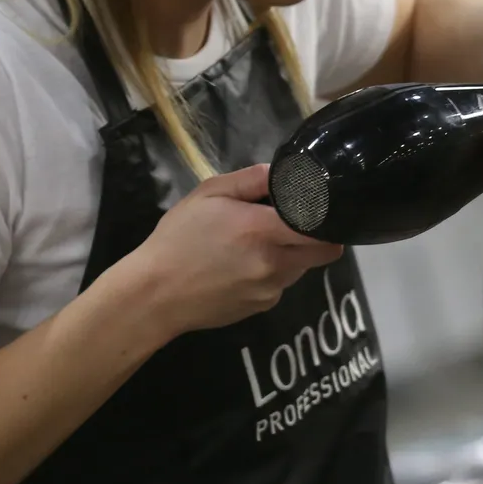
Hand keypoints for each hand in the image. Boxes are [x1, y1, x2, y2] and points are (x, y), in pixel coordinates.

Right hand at [121, 165, 342, 337]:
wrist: (154, 294)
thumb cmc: (178, 238)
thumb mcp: (208, 194)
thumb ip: (250, 180)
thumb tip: (282, 175)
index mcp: (263, 231)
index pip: (323, 231)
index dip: (328, 219)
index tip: (319, 210)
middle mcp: (274, 264)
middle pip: (323, 254)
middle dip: (317, 238)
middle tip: (293, 225)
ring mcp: (270, 291)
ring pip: (300, 270)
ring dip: (291, 256)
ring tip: (255, 246)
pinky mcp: (260, 308)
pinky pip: (278, 287)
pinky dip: (270, 276)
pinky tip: (239, 269)